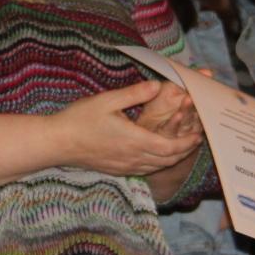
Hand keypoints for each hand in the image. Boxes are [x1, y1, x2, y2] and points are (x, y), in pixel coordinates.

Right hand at [51, 82, 202, 176]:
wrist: (57, 143)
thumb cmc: (80, 120)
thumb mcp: (107, 100)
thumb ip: (135, 93)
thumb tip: (158, 85)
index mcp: (134, 140)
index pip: (169, 147)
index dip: (186, 143)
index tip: (198, 134)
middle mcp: (132, 157)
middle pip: (167, 160)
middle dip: (184, 150)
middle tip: (196, 139)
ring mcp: (124, 166)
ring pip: (156, 166)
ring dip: (172, 158)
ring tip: (182, 146)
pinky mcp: (116, 169)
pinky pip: (143, 169)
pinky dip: (157, 163)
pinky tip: (157, 155)